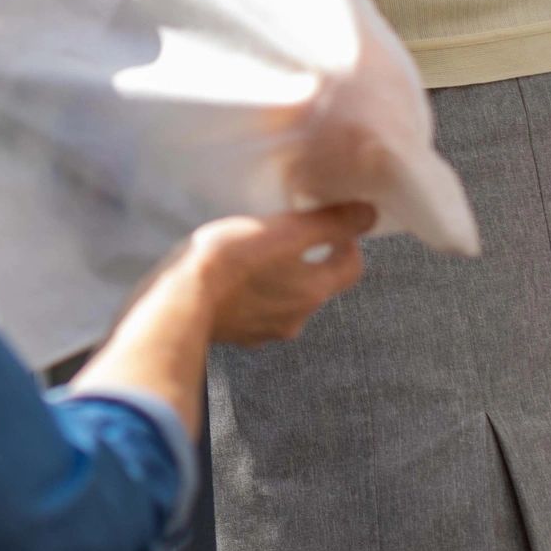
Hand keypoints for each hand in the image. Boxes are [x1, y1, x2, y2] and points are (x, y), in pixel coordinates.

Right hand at [187, 204, 372, 345]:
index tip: (331, 227)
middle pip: (318, 284)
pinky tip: (230, 281)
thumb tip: (369, 215)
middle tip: (284, 235)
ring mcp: (266, 331)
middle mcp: (297, 318)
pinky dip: (252, 297)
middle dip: (308, 260)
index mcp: (314, 291)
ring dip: (278, 279)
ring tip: (252, 256)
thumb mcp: (285, 230)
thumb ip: (330, 223)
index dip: (348, 243)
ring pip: (286, 300)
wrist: (181, 300)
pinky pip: (256, 313)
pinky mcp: (238, 335)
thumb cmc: (232, 259)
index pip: (352, 268)